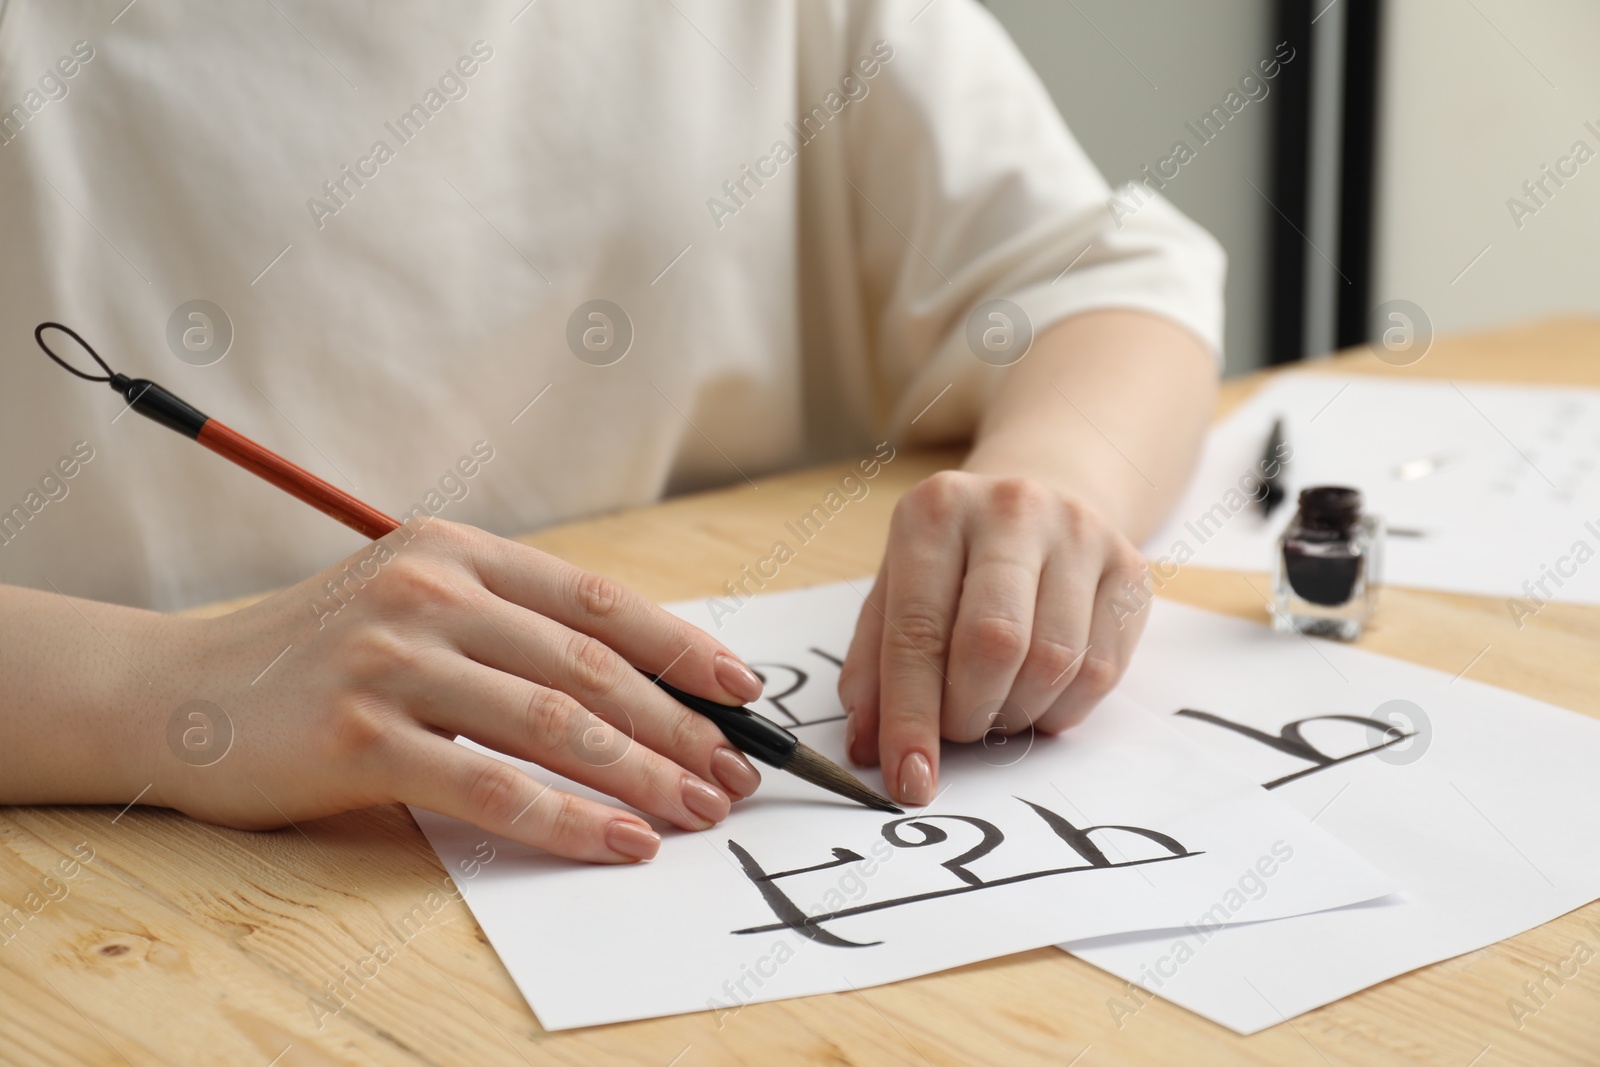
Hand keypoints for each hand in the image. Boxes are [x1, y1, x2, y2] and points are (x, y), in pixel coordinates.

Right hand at [137, 520, 766, 862]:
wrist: (175, 689)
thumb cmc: (316, 656)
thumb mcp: (413, 606)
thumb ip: (506, 627)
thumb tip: (634, 682)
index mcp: (455, 552)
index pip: (597, 601)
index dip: (681, 648)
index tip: (743, 692)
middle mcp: (429, 591)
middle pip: (590, 667)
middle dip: (678, 729)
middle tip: (734, 775)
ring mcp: (391, 660)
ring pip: (555, 723)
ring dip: (642, 776)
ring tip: (696, 813)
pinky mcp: (359, 737)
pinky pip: (491, 786)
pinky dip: (568, 820)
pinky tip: (619, 843)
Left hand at [837, 472, 1148, 805]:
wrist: (1044, 496)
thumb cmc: (955, 561)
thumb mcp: (895, 593)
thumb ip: (875, 666)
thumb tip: (865, 747)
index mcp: (936, 510)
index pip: (917, 631)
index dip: (910, 717)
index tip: (910, 779)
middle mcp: (1011, 509)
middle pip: (994, 643)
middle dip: (968, 713)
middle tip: (958, 728)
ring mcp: (1080, 534)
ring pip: (1054, 663)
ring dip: (1016, 715)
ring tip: (996, 704)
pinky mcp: (1129, 570)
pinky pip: (1101, 671)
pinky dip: (1062, 708)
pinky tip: (1039, 693)